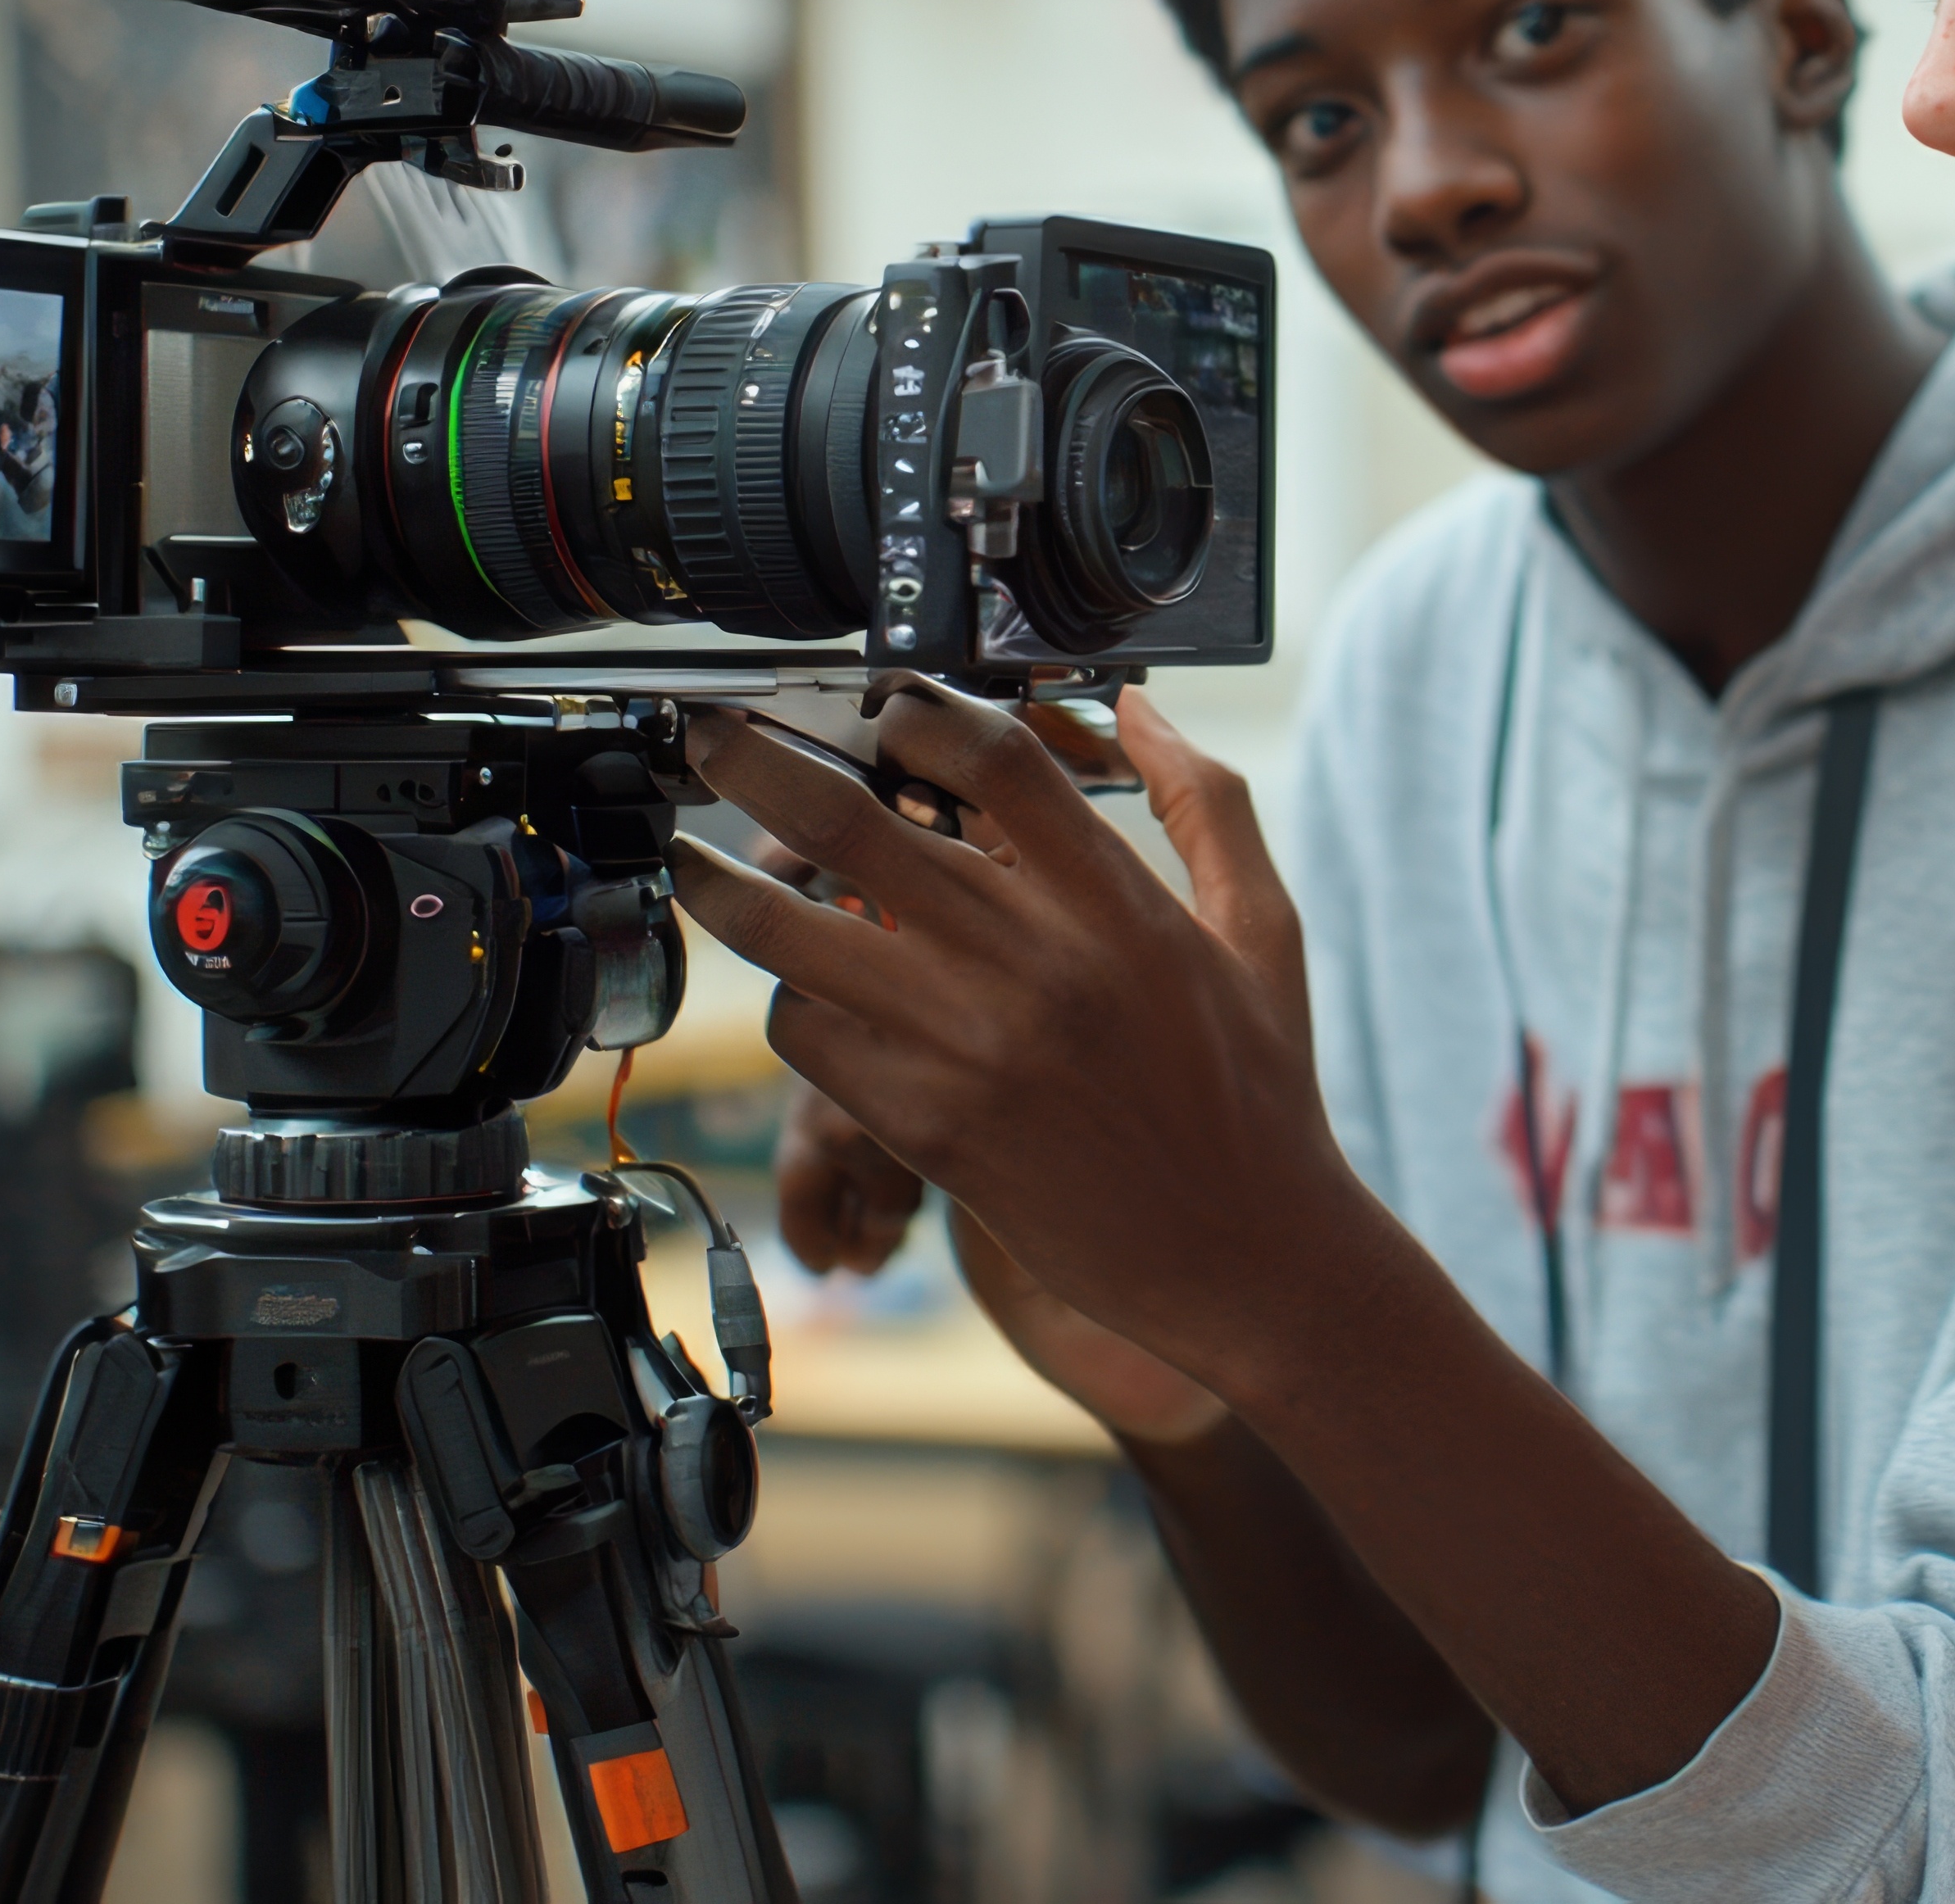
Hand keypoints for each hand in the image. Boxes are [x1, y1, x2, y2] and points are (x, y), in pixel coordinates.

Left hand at [673, 682, 1352, 1408]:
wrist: (1246, 1253)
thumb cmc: (1259, 1092)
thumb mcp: (1262, 930)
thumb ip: (1208, 804)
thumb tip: (1137, 708)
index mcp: (1117, 899)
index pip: (989, 757)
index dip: (915, 709)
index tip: (877, 701)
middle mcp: (1034, 959)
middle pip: (855, 819)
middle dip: (763, 761)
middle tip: (715, 736)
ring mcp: (969, 1043)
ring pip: (797, 932)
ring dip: (727, 886)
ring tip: (693, 863)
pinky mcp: (925, 1124)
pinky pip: (813, 1035)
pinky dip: (792, 1000)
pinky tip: (799, 988)